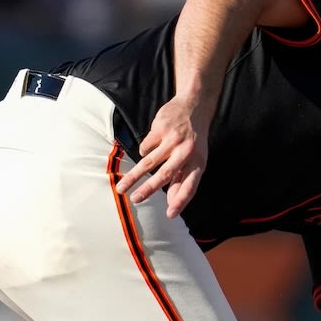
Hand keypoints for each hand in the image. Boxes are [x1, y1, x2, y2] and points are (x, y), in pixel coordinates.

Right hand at [114, 95, 209, 217]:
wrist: (194, 106)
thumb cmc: (194, 140)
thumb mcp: (196, 160)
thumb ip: (184, 181)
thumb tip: (173, 205)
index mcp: (198, 162)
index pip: (191, 185)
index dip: (181, 200)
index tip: (170, 214)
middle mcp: (186, 152)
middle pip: (165, 174)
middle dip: (149, 189)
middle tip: (136, 200)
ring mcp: (172, 139)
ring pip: (148, 162)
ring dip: (134, 177)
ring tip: (121, 189)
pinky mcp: (160, 128)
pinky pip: (145, 147)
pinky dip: (145, 151)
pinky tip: (152, 146)